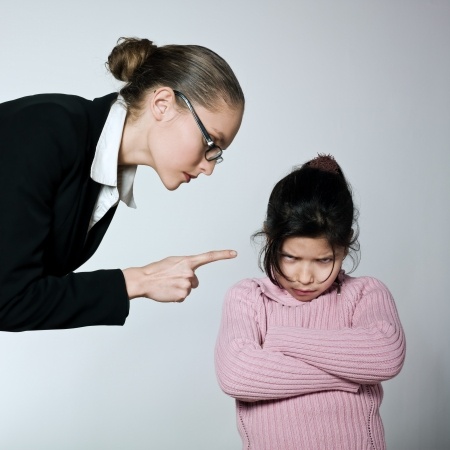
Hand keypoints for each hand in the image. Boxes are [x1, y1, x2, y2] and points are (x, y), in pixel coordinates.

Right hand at [122, 250, 236, 301]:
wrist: (144, 280)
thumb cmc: (157, 270)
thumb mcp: (173, 262)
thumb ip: (185, 265)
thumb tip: (192, 274)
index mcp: (187, 261)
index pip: (209, 256)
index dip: (223, 255)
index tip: (235, 253)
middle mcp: (190, 272)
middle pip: (195, 281)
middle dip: (186, 282)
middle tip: (172, 279)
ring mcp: (187, 284)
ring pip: (189, 289)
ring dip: (180, 289)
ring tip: (168, 285)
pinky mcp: (182, 295)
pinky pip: (182, 297)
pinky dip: (175, 296)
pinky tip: (167, 291)